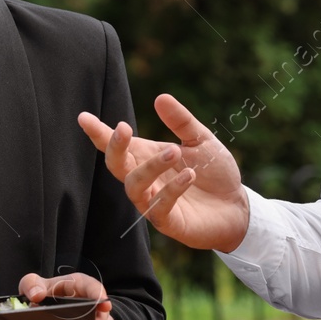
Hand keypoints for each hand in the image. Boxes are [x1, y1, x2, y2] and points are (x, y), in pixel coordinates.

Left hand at [19, 271, 115, 319]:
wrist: (40, 305)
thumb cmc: (41, 292)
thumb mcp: (32, 284)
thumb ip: (31, 285)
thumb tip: (37, 295)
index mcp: (76, 284)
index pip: (91, 286)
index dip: (99, 294)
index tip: (104, 304)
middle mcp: (88, 299)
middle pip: (101, 309)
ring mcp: (92, 315)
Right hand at [77, 93, 251, 251]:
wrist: (237, 207)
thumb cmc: (214, 173)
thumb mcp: (202, 140)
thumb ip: (181, 121)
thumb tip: (160, 97)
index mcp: (148, 157)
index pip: (117, 146)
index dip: (98, 133)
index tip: (83, 117)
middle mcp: (146, 180)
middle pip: (116, 165)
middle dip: (115, 147)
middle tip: (124, 128)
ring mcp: (153, 202)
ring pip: (134, 185)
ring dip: (151, 166)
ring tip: (174, 151)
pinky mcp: (168, 221)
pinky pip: (159, 207)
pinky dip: (172, 189)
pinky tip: (189, 175)